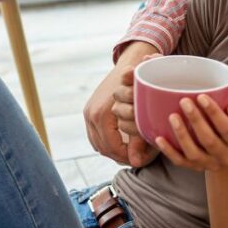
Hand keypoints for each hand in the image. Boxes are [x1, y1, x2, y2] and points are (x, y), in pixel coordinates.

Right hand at [83, 42, 159, 166]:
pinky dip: (105, 141)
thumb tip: (136, 164)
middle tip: (134, 159)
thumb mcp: (140, 113)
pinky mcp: (88, 110)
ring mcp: (88, 112)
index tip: (137, 160)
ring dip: (111, 150)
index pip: (111, 148)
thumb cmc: (138, 86)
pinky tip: (119, 143)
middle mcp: (91, 114)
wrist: (130, 64)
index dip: (125, 157)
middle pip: (102, 147)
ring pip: (96, 143)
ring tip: (128, 152)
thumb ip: (137, 139)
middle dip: (118, 156)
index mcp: (102, 115)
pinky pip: (94, 134)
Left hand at [156, 95, 227, 171]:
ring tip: (172, 116)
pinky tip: (159, 138)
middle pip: (209, 141)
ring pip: (193, 153)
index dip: (214, 113)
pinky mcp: (195, 167)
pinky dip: (169, 151)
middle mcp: (225, 157)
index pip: (227, 129)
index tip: (201, 97)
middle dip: (196, 120)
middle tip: (184, 101)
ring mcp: (209, 164)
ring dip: (182, 135)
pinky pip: (180, 162)